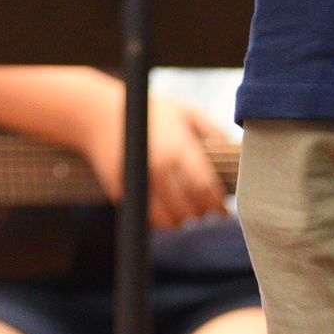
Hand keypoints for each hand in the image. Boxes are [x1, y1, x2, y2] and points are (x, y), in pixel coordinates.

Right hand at [81, 90, 232, 228]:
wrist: (99, 115)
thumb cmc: (150, 112)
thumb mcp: (185, 111)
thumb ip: (212, 130)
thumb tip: (235, 151)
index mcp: (179, 149)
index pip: (205, 189)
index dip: (218, 204)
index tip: (224, 210)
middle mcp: (160, 169)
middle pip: (189, 208)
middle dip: (203, 215)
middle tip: (210, 213)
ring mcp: (140, 183)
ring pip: (169, 220)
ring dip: (182, 221)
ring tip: (189, 214)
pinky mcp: (123, 193)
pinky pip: (148, 219)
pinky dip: (161, 222)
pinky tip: (168, 213)